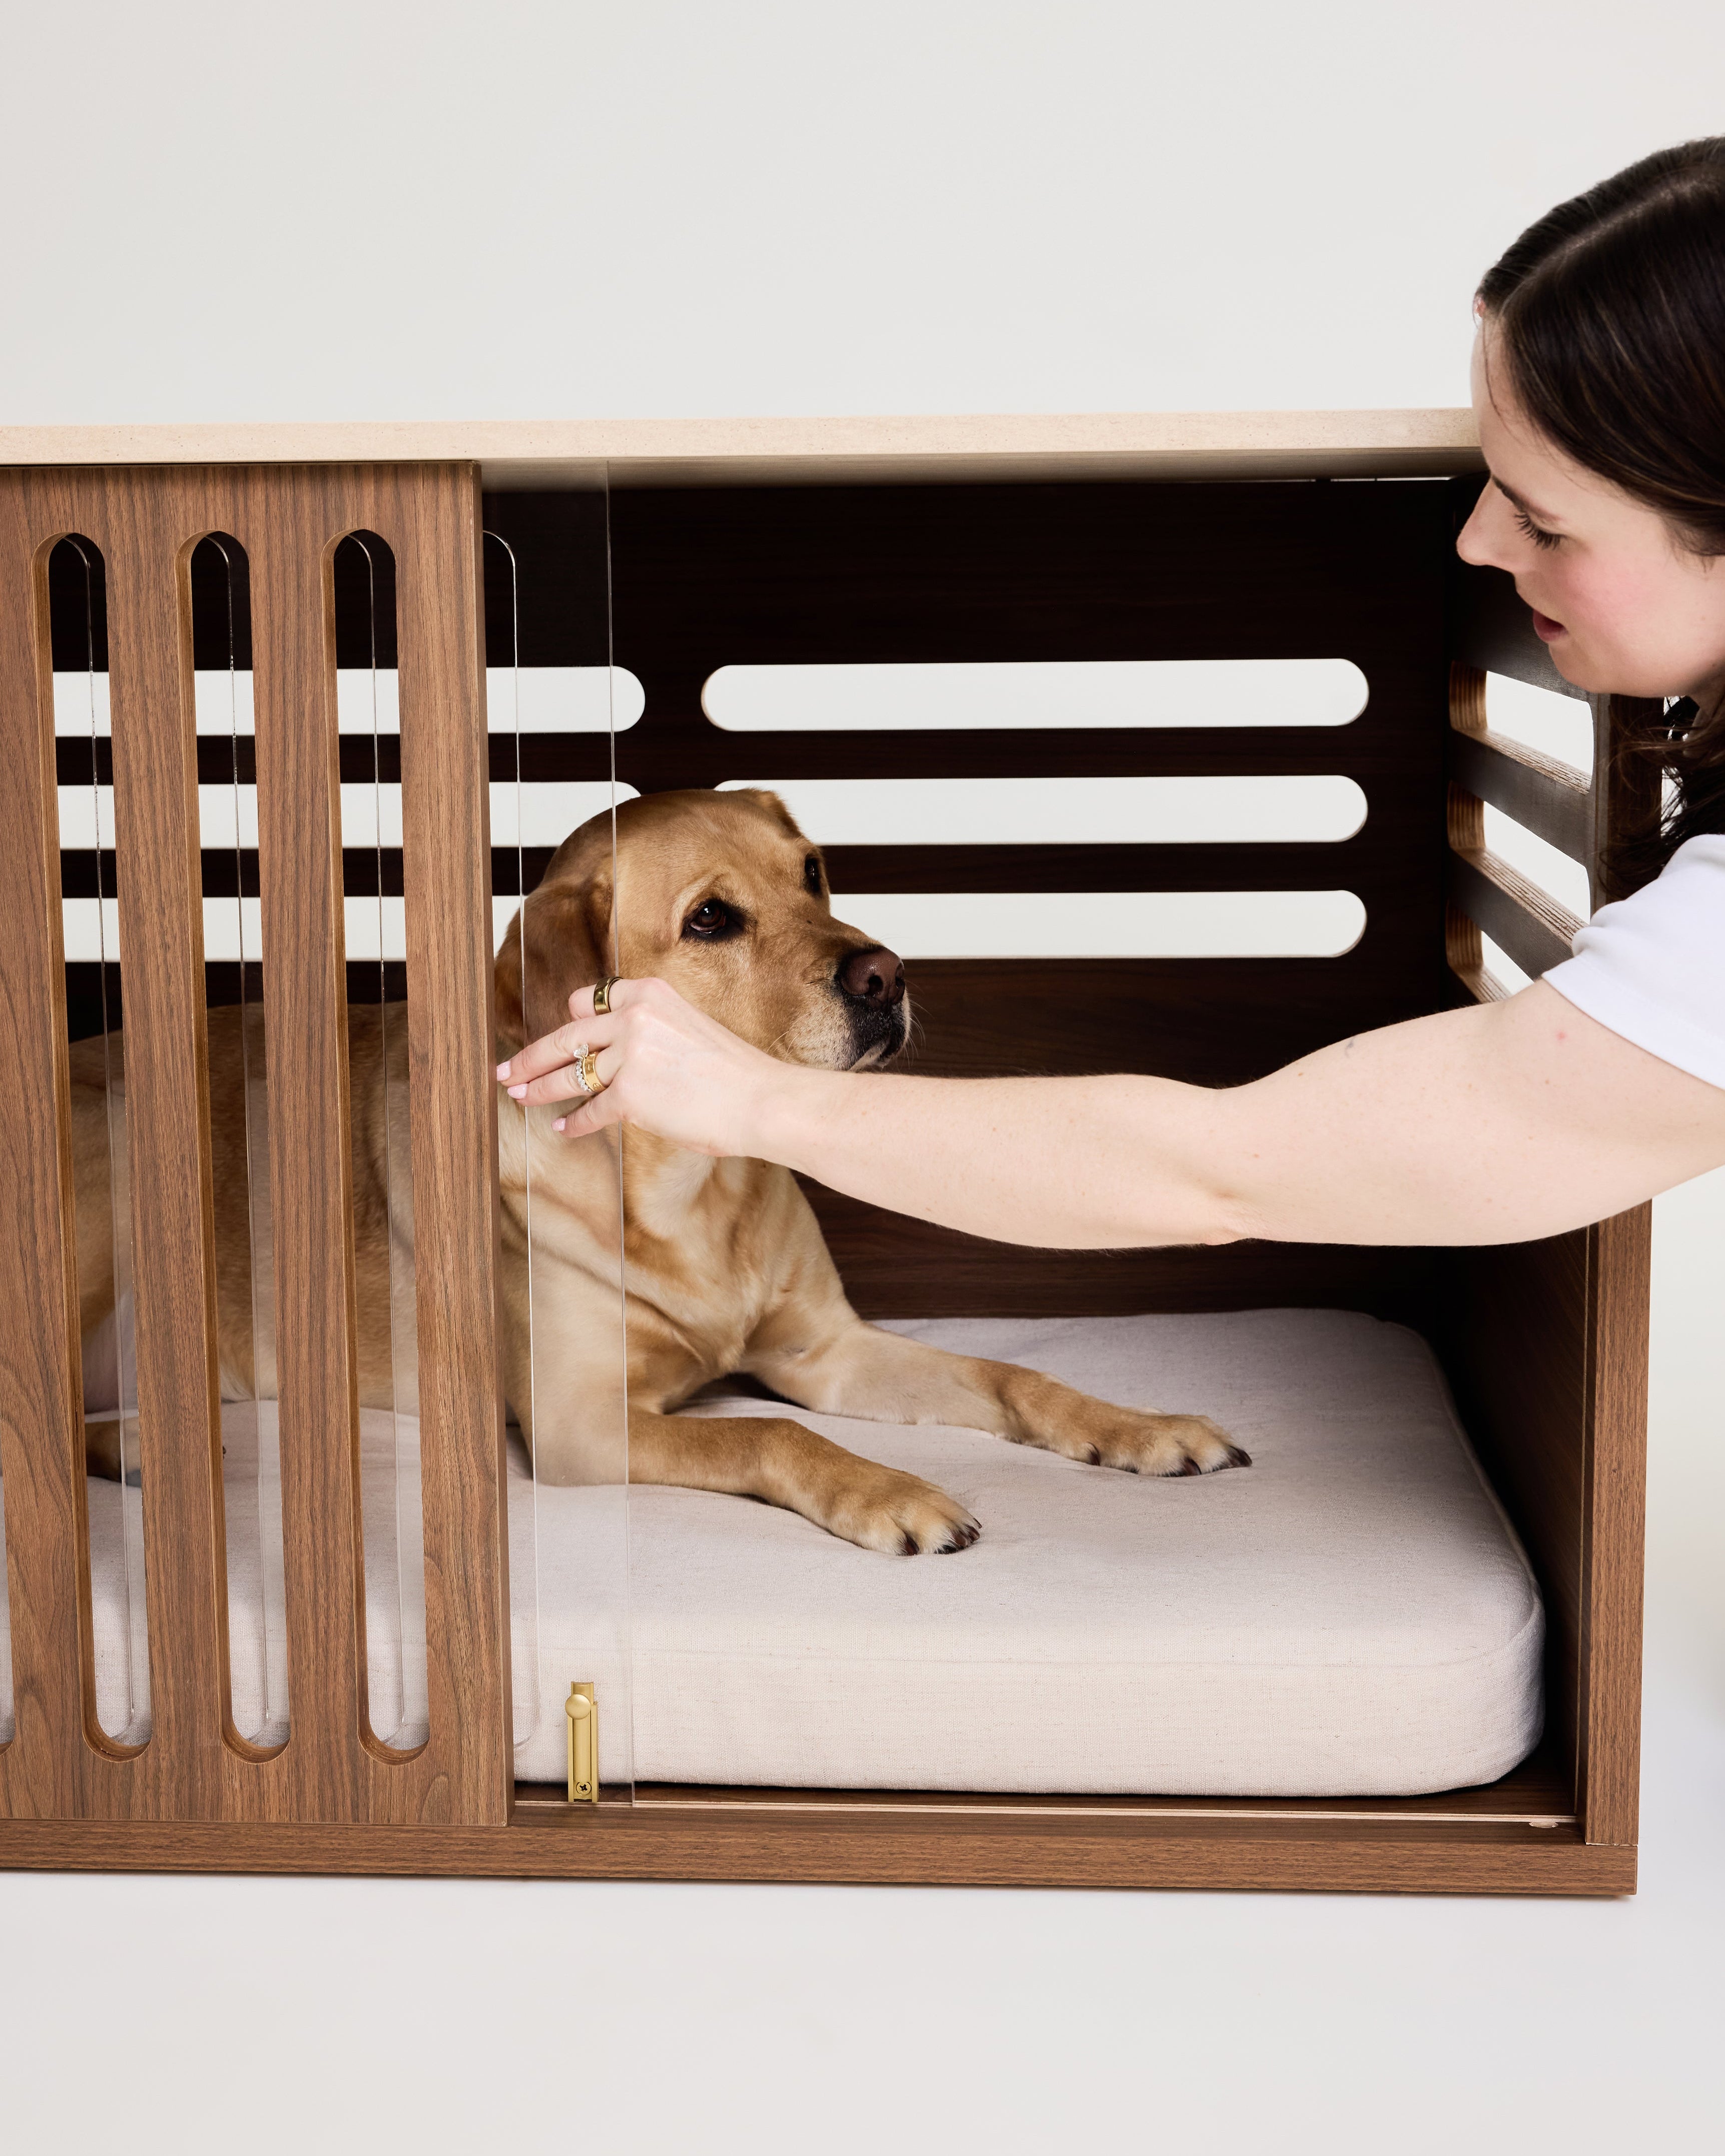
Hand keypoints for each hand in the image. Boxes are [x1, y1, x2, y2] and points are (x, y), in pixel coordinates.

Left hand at [496, 976, 791, 1156]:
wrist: (761, 1099)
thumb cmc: (732, 1071)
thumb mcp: (688, 1026)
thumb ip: (650, 1029)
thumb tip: (615, 1053)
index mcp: (649, 993)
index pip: (589, 1000)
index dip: (570, 1023)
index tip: (554, 1038)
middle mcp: (633, 1017)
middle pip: (566, 1036)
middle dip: (530, 1057)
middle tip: (507, 1071)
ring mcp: (629, 1055)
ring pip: (570, 1075)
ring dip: (540, 1089)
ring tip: (520, 1098)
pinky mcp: (630, 1094)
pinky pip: (591, 1111)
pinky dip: (575, 1123)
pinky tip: (563, 1128)